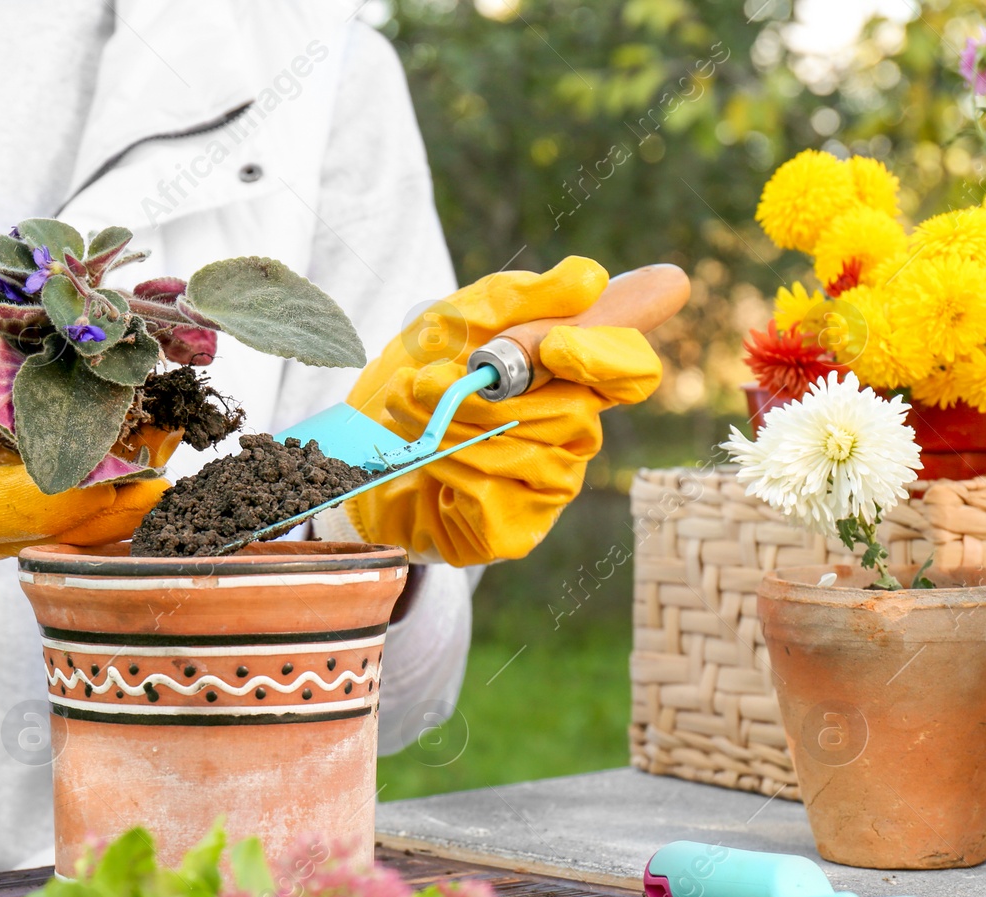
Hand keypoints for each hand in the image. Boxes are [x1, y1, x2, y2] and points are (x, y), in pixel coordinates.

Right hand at [0, 326, 165, 564]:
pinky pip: (67, 481)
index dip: (87, 477)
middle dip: (129, 475)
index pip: (29, 507)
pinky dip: (102, 449)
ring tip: (176, 415)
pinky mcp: (6, 495)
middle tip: (181, 424)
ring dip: (126, 463)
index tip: (137, 443)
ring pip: (78, 503)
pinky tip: (138, 408)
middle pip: (72, 515)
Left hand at [340, 257, 661, 566]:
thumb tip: (591, 278)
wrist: (354, 450)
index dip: (607, 358)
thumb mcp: (456, 321)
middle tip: (424, 381)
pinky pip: (492, 492)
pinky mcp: (515, 529)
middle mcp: (574, 434)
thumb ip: (519, 299)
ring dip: (452, 425)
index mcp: (573, 377)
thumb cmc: (417, 380)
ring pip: (527, 452)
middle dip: (487, 396)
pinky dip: (444, 464)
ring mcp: (549, 485)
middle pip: (571, 412)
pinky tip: (417, 453)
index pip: (631, 370)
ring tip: (404, 406)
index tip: (557, 345)